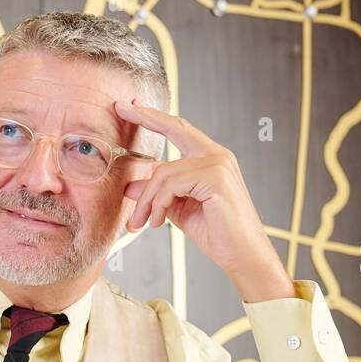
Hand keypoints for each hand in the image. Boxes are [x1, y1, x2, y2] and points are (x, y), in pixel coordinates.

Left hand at [114, 98, 296, 301]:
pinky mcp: (215, 179)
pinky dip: (158, 205)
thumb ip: (158, 194)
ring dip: (146, 200)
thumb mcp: (178, 210)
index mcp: (211, 159)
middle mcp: (217, 155)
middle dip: (145, 116)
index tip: (131, 106)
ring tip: (141, 222)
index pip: (180, 129)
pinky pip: (171, 185)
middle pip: (174, 128)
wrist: (242, 255)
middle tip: (118, 108)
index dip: (155, 116)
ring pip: (164, 172)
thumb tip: (131, 186)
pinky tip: (158, 222)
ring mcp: (218, 164)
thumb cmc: (217, 233)